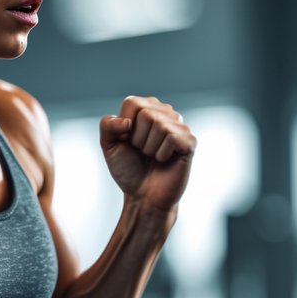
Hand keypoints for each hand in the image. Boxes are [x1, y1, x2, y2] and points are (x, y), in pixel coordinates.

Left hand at [99, 95, 195, 211]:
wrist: (142, 195)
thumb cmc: (127, 168)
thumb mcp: (109, 145)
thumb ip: (107, 126)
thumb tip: (126, 122)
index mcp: (146, 109)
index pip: (132, 102)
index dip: (124, 127)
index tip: (128, 141)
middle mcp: (165, 113)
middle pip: (146, 113)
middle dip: (137, 138)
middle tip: (142, 151)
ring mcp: (179, 127)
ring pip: (159, 124)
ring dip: (149, 147)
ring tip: (152, 156)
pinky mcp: (189, 142)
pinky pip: (172, 138)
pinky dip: (161, 154)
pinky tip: (164, 160)